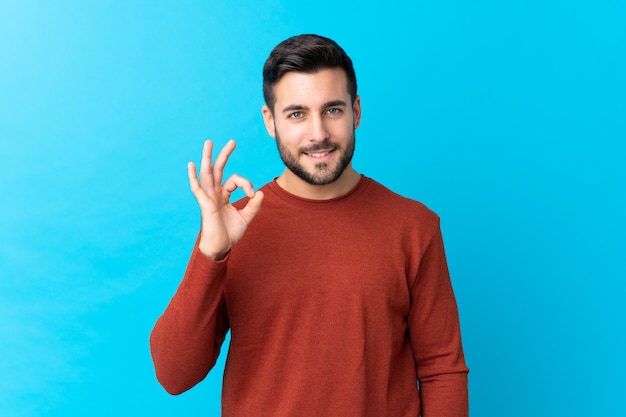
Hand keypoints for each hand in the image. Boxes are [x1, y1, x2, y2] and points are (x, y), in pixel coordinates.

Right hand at [188, 139, 263, 259]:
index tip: (253, 194)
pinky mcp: (205, 205)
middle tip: (232, 141)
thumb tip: (260, 193)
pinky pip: (197, 189)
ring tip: (208, 142)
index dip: (246, 184)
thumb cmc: (229, 234)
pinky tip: (191, 165)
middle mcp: (215, 194)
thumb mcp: (245, 218)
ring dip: (208, 158)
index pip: (235, 180)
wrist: (220, 248)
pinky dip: (193, 177)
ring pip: (207, 173)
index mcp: (223, 195)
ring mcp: (208, 198)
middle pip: (219, 169)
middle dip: (225, 155)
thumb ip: (253, 206)